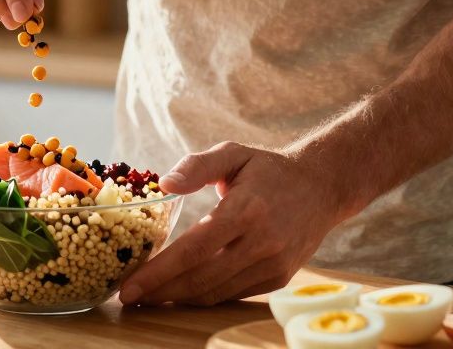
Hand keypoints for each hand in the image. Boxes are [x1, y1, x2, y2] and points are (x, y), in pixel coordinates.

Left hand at [119, 142, 346, 306]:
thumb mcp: (233, 153)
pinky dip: (204, 296)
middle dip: (161, 292)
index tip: (129, 287)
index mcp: (246, 210)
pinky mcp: (279, 278)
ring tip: (149, 298)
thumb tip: (165, 184)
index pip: (193, 250)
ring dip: (179, 299)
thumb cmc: (269, 168)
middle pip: (201, 278)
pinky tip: (181, 292)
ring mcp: (274, 264)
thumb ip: (196, 166)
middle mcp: (262, 242)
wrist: (323, 186)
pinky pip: (233, 293)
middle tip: (129, 297)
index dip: (159, 273)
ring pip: (216, 292)